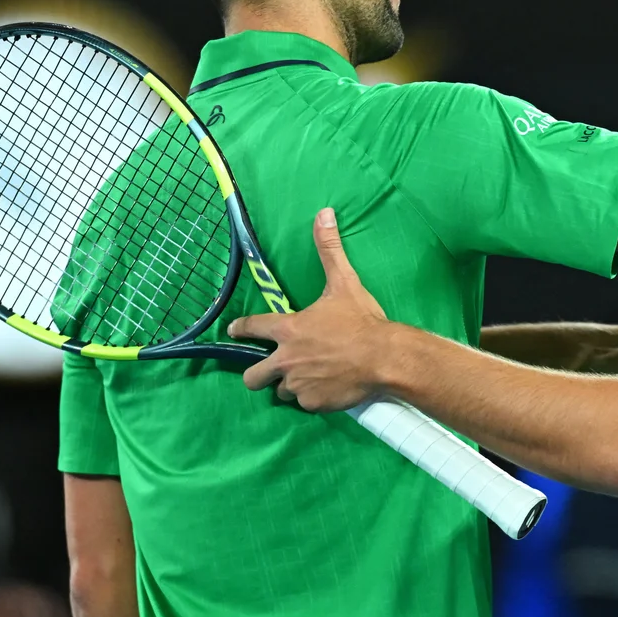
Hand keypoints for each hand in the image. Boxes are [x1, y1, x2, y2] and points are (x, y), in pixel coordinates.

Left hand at [230, 208, 390, 411]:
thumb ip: (329, 250)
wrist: (384, 358)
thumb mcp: (344, 283)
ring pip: (281, 391)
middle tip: (268, 371)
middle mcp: (285, 360)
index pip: (252, 328)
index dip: (240, 329)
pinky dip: (312, 397)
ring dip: (290, 384)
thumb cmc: (361, 320)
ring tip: (308, 377)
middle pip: (252, 376)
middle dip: (256, 374)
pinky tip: (326, 388)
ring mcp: (298, 384)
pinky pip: (305, 403)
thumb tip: (324, 213)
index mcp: (288, 330)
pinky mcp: (313, 403)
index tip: (232, 330)